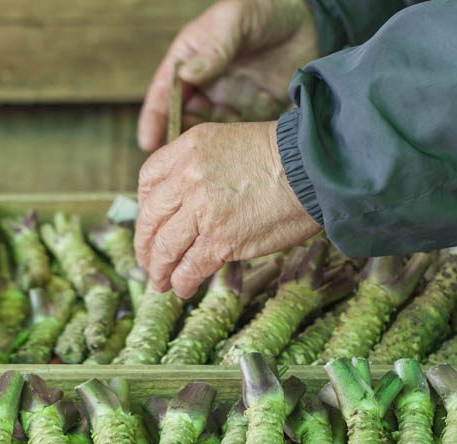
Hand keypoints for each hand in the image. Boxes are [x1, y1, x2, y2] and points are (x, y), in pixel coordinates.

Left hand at [135, 120, 320, 297]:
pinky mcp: (221, 240)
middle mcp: (188, 178)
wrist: (311, 171)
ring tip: (160, 282)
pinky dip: (183, 281)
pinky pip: (191, 266)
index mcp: (188, 150)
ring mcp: (202, 211)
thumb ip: (202, 167)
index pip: (148, 181)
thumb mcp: (230, 143)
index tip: (151, 224)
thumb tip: (190, 200)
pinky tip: (183, 289)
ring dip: (159, 269)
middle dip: (145, 244)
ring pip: (166, 246)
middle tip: (147, 261)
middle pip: (151, 218)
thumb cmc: (282, 158)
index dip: (145, 208)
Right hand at [137, 0, 317, 150]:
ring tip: (214, 161)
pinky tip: (247, 149)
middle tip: (183, 162)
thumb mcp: (234, 20)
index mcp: (190, 60)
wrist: (307, 22)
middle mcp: (207, 85)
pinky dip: (242, 145)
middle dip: (181, 140)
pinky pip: (244, 136)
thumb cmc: (262, 10)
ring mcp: (231, 101)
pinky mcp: (255, 114)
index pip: (165, 92)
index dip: (155, 118)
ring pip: (213, 133)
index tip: (148, 142)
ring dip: (212, 147)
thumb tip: (188, 75)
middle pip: (186, 119)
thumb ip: (214, 47)